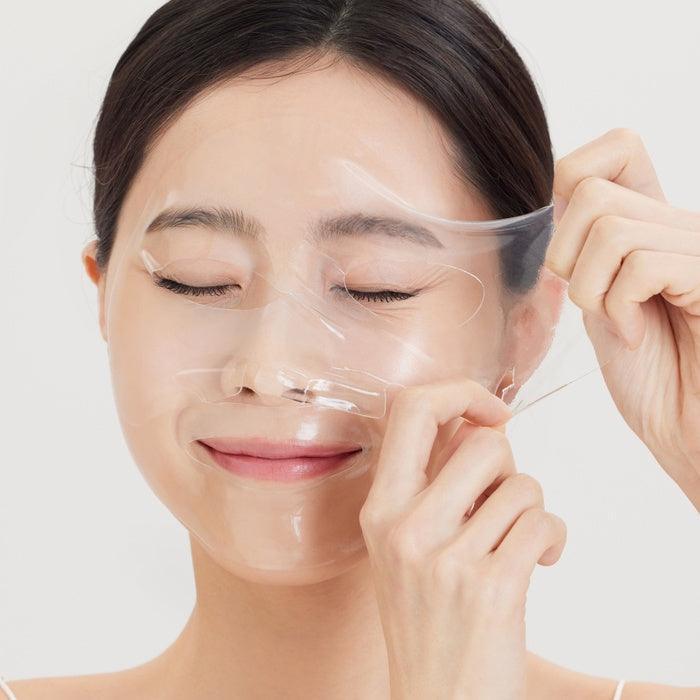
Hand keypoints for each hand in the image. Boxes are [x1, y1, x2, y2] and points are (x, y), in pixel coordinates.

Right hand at [359, 378, 566, 699]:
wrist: (435, 698)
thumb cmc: (426, 617)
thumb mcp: (404, 543)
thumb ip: (429, 482)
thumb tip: (477, 426)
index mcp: (379, 507)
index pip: (409, 408)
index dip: (458, 392)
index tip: (489, 412)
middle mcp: (404, 526)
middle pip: (483, 442)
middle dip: (509, 463)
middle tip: (501, 497)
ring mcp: (446, 559)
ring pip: (523, 484)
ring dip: (533, 508)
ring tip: (518, 538)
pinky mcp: (492, 588)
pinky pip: (544, 524)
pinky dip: (555, 539)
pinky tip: (541, 562)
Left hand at [546, 128, 699, 509]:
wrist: (688, 428)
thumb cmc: (649, 373)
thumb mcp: (600, 300)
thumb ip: (583, 254)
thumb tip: (548, 207)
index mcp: (654, 222)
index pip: (617, 147)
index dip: (570, 182)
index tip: (564, 248)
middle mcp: (682, 223)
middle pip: (592, 190)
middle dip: (564, 256)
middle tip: (587, 301)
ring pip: (609, 228)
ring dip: (590, 289)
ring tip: (615, 322)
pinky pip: (641, 264)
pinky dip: (620, 309)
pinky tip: (634, 335)